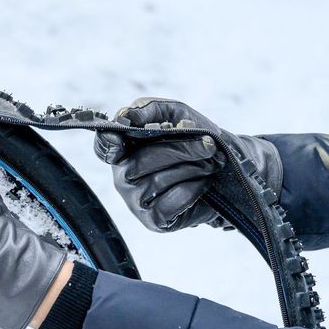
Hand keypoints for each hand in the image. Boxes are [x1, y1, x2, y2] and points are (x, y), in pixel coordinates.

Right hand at [94, 98, 281, 231]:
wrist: (226, 165)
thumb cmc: (194, 137)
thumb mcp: (175, 113)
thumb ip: (148, 109)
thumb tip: (127, 115)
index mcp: (124, 149)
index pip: (103, 148)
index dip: (107, 144)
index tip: (119, 138)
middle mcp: (123, 176)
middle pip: (140, 161)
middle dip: (181, 149)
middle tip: (208, 146)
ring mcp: (136, 201)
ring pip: (159, 180)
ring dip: (193, 167)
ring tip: (209, 163)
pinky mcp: (154, 219)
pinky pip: (174, 199)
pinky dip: (195, 187)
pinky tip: (202, 183)